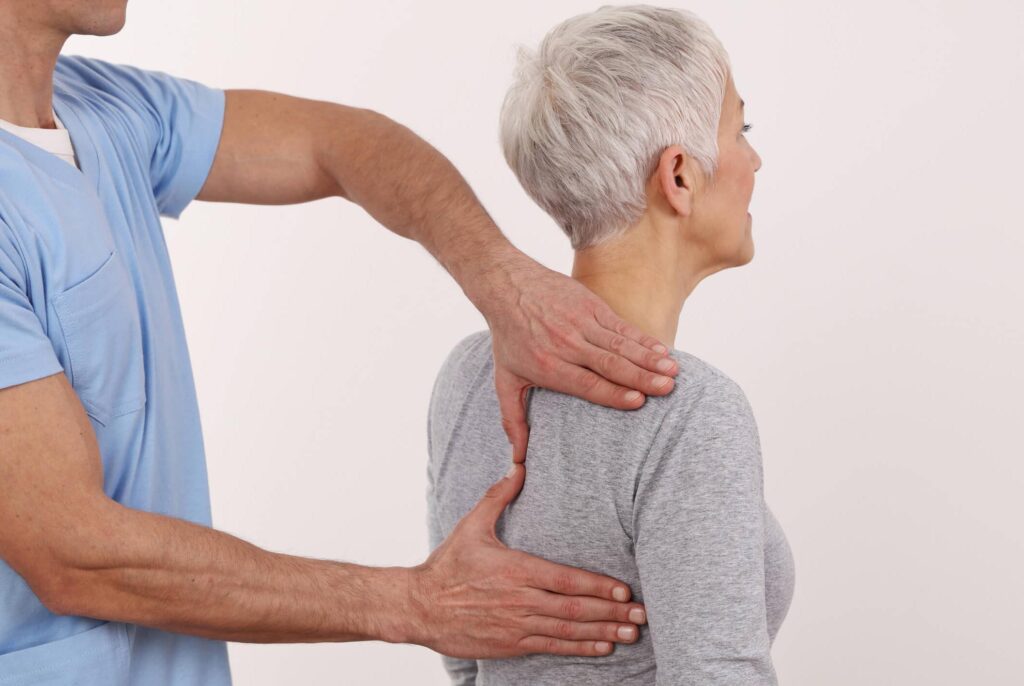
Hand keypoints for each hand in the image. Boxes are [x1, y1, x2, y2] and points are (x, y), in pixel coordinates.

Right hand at [407, 464, 646, 657]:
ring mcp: (517, 625)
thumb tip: (518, 467)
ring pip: (568, 631)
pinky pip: (552, 647)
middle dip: (612, 613)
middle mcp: (521, 600)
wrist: (420, 606)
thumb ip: (498, 496)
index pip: (565, 581)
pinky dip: (579, 648)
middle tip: (642, 615)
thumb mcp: (471, 525)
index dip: (598, 587)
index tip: (624, 590)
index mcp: (515, 569)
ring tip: (631, 634)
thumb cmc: (447, 565)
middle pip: (575, 609)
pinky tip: (602, 646)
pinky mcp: (511, 644)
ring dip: (603, 633)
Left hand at [482, 255, 679, 460]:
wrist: (507, 285)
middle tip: (667, 389)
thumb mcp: (505, 379)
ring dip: (648, 358)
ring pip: (620, 344)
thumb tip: (517, 459)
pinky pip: (621, 326)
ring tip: (672, 372)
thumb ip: (513, 419)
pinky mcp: (591, 306)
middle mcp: (566, 345)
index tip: (638, 402)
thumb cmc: (508, 337)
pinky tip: (661, 350)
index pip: (586, 383)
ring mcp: (580, 323)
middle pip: (609, 365)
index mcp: (548, 366)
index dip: (613, 393)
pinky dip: (643, 339)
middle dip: (640, 378)